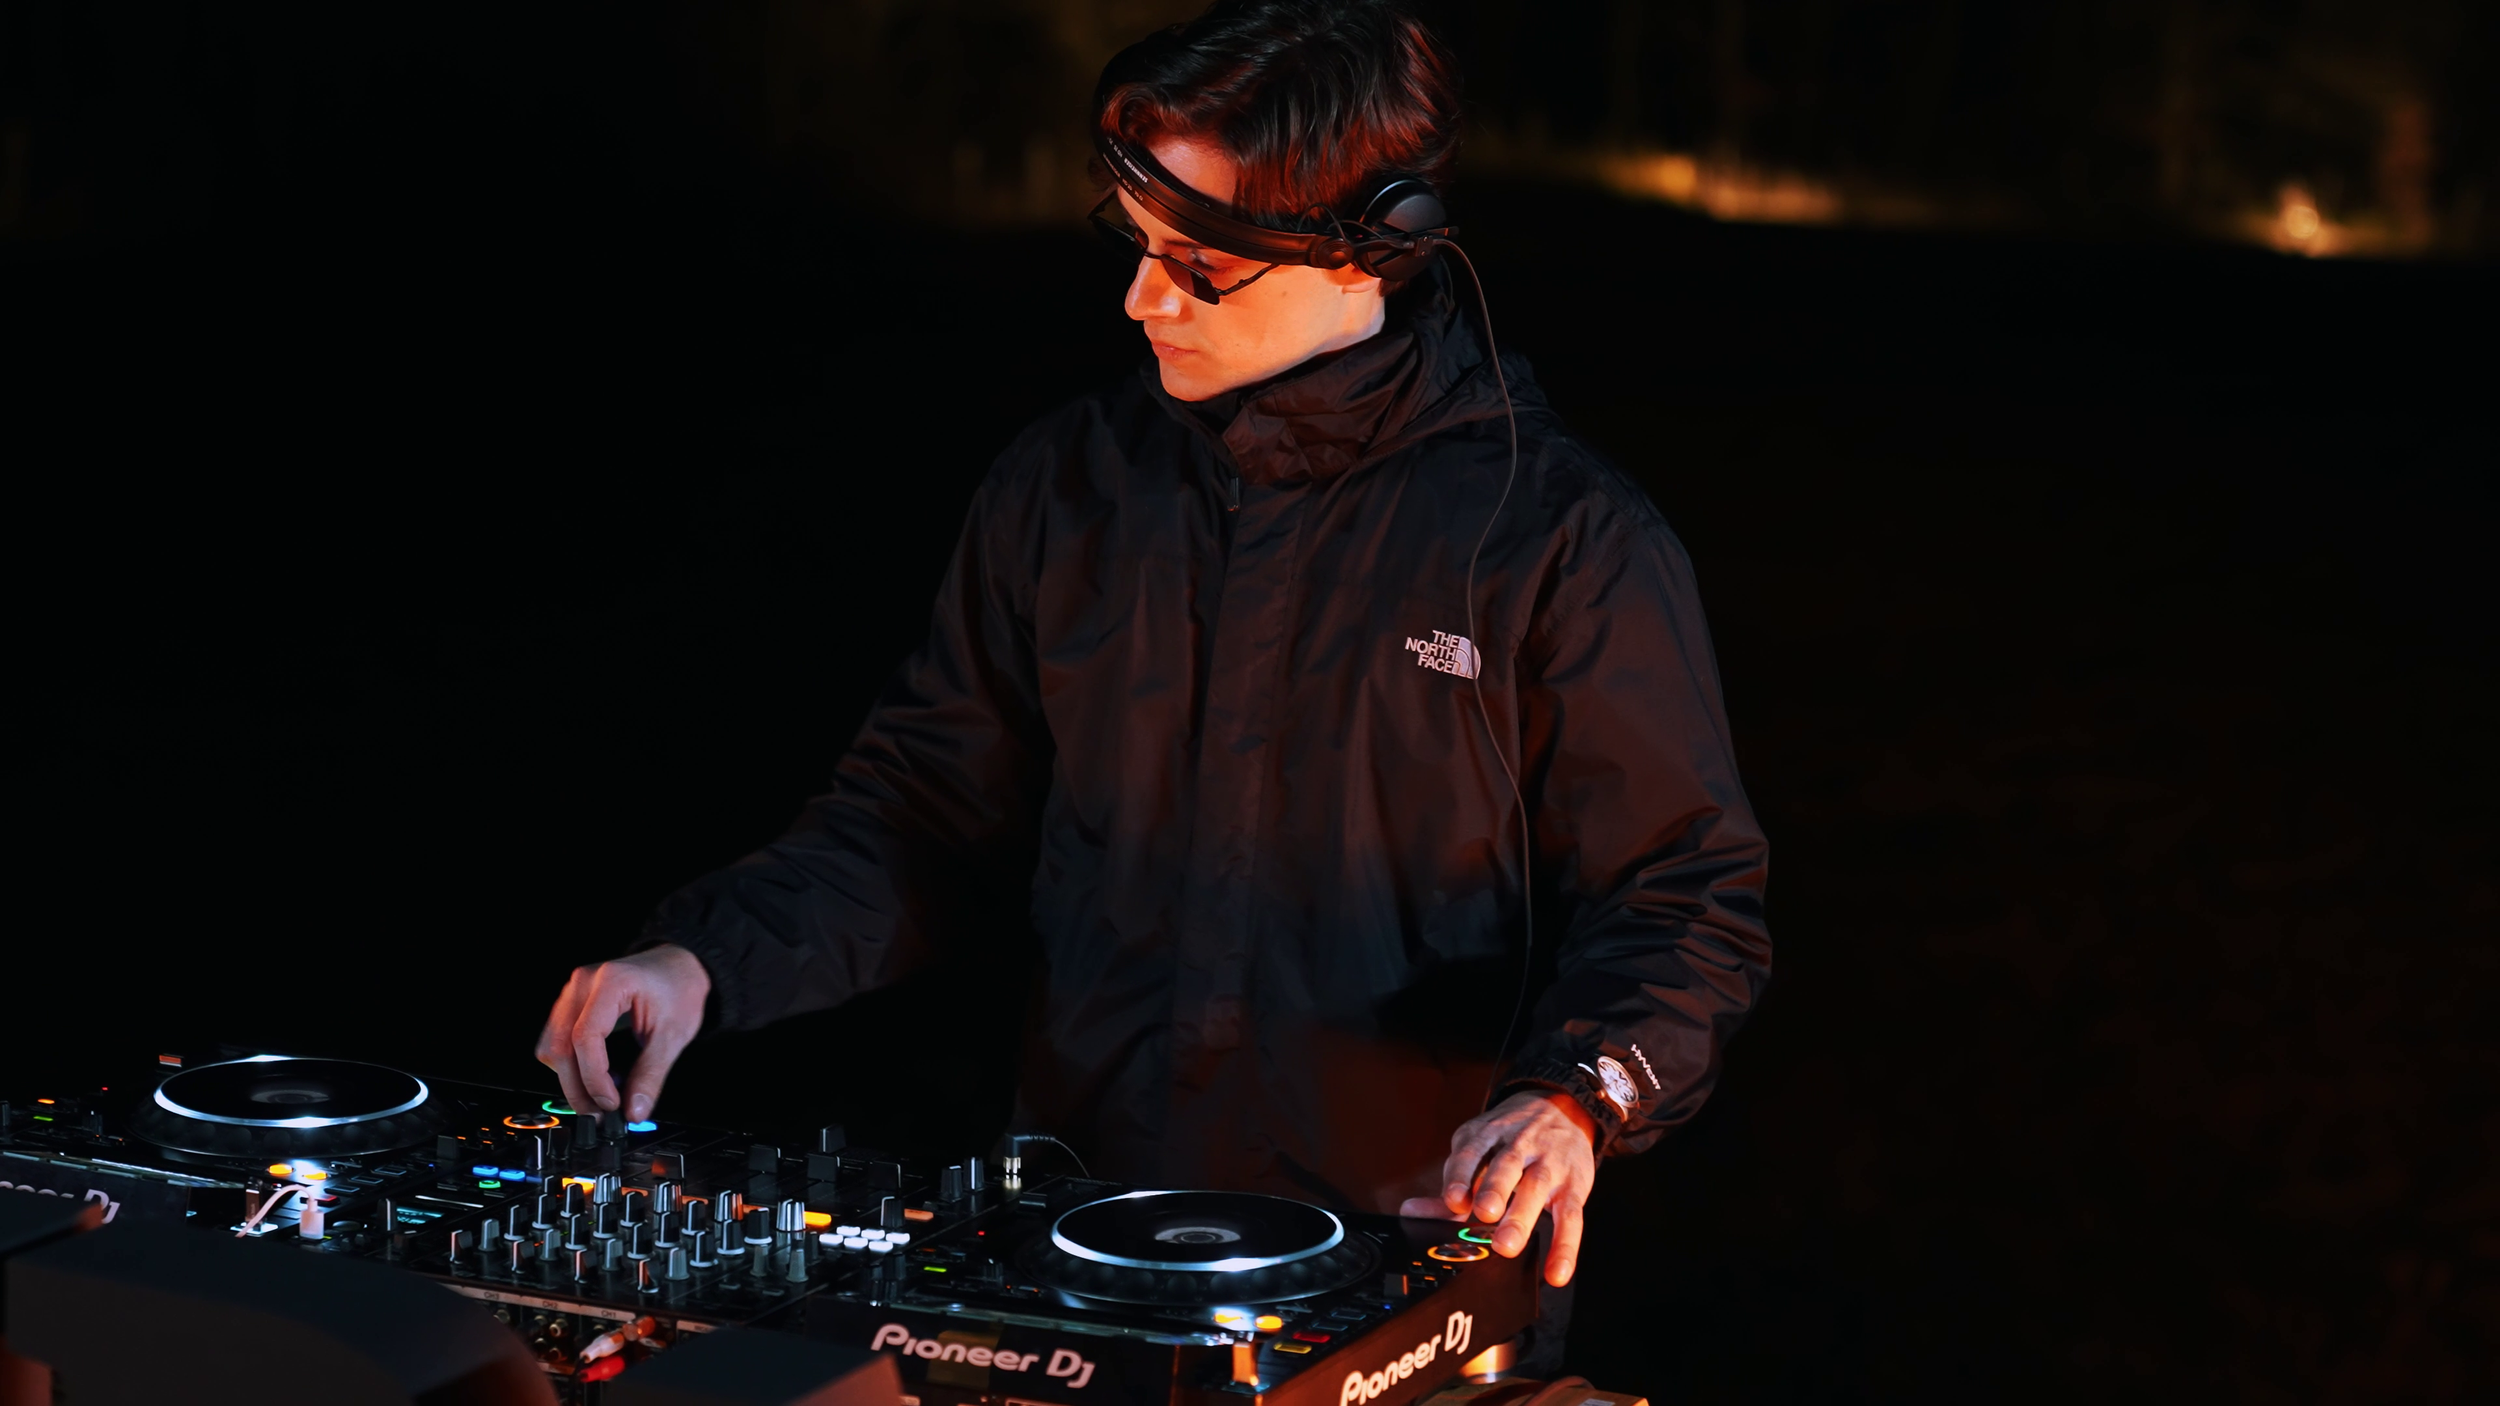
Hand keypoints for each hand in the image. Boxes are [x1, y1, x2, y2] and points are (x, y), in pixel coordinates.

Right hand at [533, 945, 710, 1122]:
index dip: (593, 1077)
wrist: (679, 966)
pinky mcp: (571, 1004)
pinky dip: (571, 1065)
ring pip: (552, 1046)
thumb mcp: (674, 1034)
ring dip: (571, 1079)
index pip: (584, 1037)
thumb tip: (634, 1110)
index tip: (610, 1102)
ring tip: (601, 1096)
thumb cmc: (679, 988)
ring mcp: (573, 992)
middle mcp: (584, 983)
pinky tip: (596, 1076)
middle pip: (560, 1045)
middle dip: (578, 1087)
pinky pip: (556, 1041)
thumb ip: (651, 1074)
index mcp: (612, 982)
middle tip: (601, 1112)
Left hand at [1398, 1091, 1596, 1287]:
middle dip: (1494, 1190)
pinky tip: (1556, 1273)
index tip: (1453, 1200)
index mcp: (1489, 1134)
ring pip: (1537, 1186)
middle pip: (1507, 1165)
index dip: (1461, 1175)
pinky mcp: (1575, 1185)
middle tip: (1483, 1214)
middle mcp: (1520, 1145)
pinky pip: (1571, 1217)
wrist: (1562, 1107)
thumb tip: (1411, 1213)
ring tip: (1507, 1245)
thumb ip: (1452, 1183)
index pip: (1471, 1151)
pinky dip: (1565, 1247)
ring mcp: (1550, 1163)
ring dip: (1521, 1216)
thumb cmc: (1511, 1138)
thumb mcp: (1479, 1147)